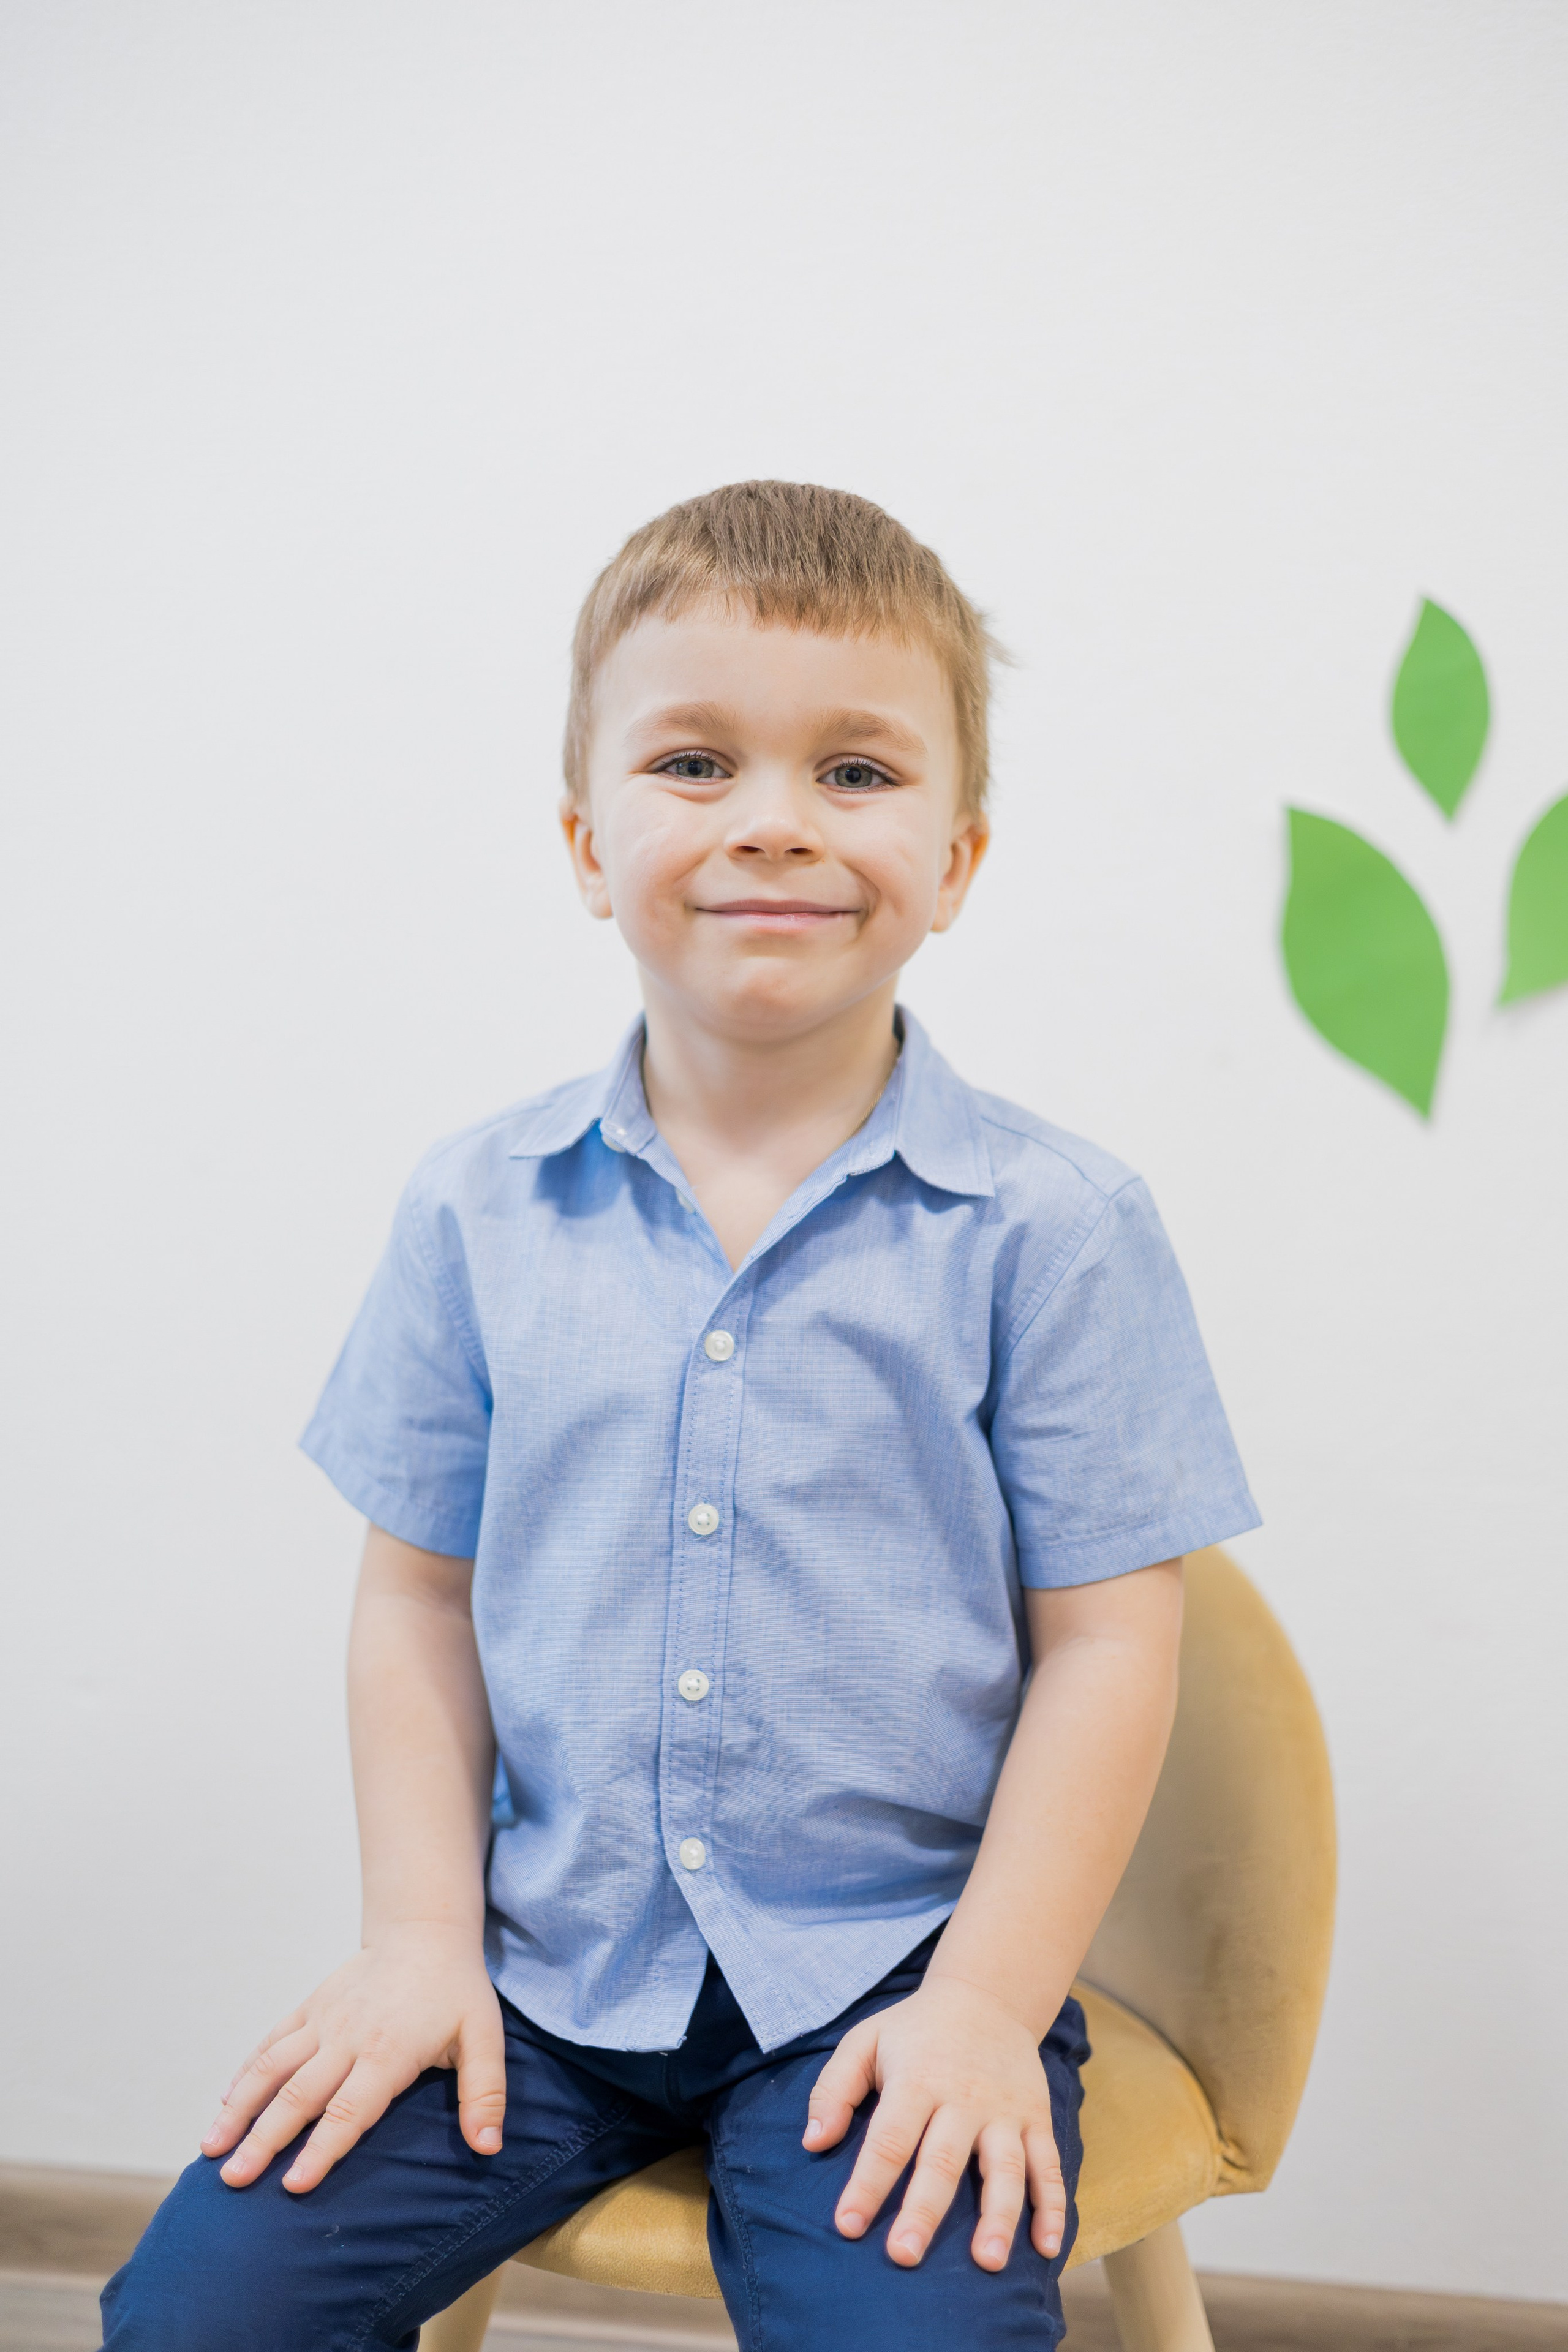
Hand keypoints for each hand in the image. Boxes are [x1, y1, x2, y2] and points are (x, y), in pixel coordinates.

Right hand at [200, 1920, 505, 2192]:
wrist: (425, 1930)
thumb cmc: (457, 1990)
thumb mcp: (485, 2036)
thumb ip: (485, 2092)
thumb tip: (489, 2148)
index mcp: (388, 2052)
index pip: (349, 2111)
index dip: (322, 2150)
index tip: (293, 2186)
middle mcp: (347, 2038)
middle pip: (298, 2096)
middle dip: (264, 2141)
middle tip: (233, 2181)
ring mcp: (323, 2020)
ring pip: (272, 2067)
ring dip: (239, 2108)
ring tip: (210, 2149)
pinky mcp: (310, 2007)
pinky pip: (272, 2041)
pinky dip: (245, 2072)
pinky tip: (225, 2102)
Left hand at [803, 1971, 1063, 2270]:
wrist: (986, 1996)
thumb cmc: (914, 2031)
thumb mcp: (865, 2042)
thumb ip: (834, 2088)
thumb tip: (812, 2142)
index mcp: (916, 2080)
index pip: (888, 2139)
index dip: (867, 2184)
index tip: (847, 2226)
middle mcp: (962, 2098)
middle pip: (942, 2161)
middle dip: (924, 2211)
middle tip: (904, 2256)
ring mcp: (1004, 2111)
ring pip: (1004, 2168)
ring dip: (999, 2216)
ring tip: (988, 2262)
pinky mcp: (1037, 2117)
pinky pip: (1048, 2165)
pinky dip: (1052, 2207)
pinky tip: (1048, 2248)